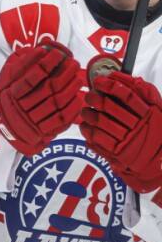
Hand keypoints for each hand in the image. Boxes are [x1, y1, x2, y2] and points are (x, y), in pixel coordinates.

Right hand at [0, 41, 81, 155]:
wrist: (9, 128)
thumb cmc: (10, 98)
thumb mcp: (5, 80)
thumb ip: (16, 65)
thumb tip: (34, 49)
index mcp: (10, 93)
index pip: (30, 78)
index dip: (44, 64)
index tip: (56, 52)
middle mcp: (20, 107)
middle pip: (47, 88)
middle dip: (64, 73)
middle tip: (73, 62)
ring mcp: (33, 120)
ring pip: (57, 102)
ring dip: (71, 88)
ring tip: (78, 77)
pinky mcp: (44, 130)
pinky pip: (62, 118)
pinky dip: (72, 106)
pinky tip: (78, 96)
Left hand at [81, 71, 161, 192]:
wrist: (158, 164)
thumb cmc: (155, 133)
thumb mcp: (159, 111)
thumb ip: (146, 93)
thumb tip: (125, 77)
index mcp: (150, 114)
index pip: (127, 95)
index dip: (110, 85)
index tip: (99, 81)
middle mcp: (138, 127)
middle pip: (108, 106)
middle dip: (93, 97)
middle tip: (90, 95)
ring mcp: (127, 140)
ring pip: (98, 120)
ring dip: (87, 113)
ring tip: (86, 111)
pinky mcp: (117, 153)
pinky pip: (95, 137)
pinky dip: (87, 129)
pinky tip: (87, 126)